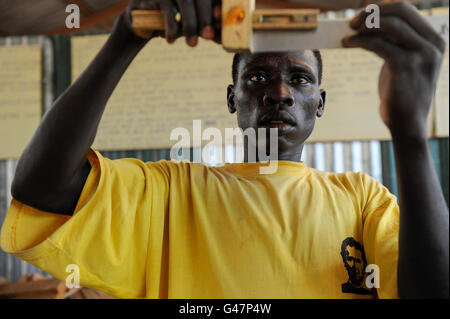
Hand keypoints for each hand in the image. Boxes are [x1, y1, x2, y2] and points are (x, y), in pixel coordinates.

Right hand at [124, 0, 221, 45]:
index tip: (220, 17)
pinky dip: (172, 27)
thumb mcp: (192, 25)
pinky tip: (171, 39)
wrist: (142, 21)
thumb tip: (222, 39)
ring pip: (184, 1)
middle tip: (208, 36)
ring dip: (190, 25)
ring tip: (192, 44)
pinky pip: (167, 9)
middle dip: (205, 17)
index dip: (216, 4)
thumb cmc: (174, 20)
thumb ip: (207, 28)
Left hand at [343, 1, 445, 137]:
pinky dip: (360, 40)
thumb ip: (395, 41)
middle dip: (373, 12)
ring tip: (349, 33)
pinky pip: (378, 44)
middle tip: (353, 22)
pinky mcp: (404, 67)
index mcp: (435, 39)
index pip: (407, 9)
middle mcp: (433, 44)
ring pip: (389, 25)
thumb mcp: (403, 60)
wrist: (408, 123)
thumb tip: (373, 19)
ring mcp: (421, 55)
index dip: (381, 7)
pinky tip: (348, 43)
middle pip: (400, 11)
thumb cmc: (402, 92)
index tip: (363, 12)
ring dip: (365, 26)